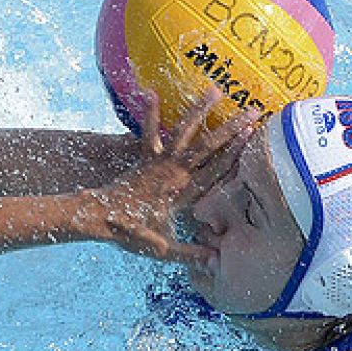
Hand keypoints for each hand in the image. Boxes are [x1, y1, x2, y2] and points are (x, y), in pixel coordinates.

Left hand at [81, 86, 257, 265]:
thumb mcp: (162, 249)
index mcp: (184, 193)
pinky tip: (151, 91)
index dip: (236, 153)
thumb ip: (190, 253)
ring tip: (214, 90)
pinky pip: (149, 133)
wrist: (97, 219)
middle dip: (231, 128)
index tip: (254, 136)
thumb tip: (215, 260)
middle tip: (252, 111)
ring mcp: (158, 163)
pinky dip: (150, 113)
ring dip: (199, 111)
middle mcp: (174, 173)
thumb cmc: (130, 234)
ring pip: (183, 132)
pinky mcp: (143, 158)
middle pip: (208, 146)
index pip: (217, 170)